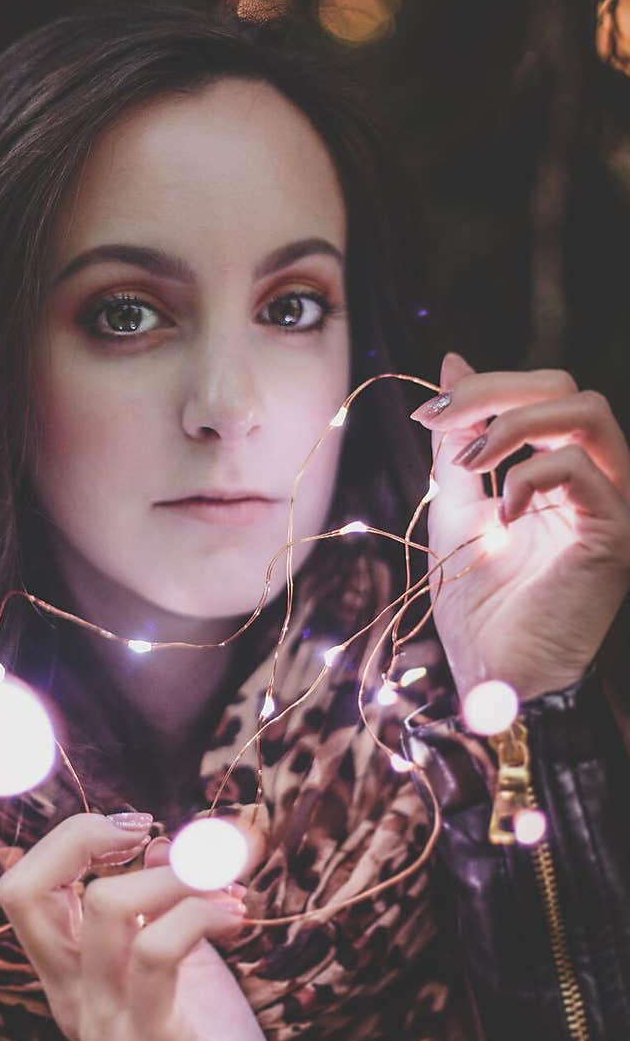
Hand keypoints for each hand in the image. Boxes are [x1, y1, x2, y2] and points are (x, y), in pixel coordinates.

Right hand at [0, 812, 286, 1040]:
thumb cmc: (204, 1039)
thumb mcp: (175, 961)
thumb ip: (157, 906)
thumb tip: (157, 839)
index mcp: (65, 976)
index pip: (20, 889)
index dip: (67, 840)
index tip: (132, 827)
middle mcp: (69, 997)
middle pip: (25, 891)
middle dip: (83, 836)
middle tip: (148, 830)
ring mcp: (103, 1023)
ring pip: (108, 908)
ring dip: (174, 873)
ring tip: (224, 883)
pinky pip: (159, 952)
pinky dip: (199, 912)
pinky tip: (235, 916)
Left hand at [411, 352, 629, 703]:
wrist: (492, 675)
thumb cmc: (478, 605)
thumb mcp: (455, 505)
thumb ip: (459, 442)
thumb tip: (452, 366)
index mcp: (560, 472)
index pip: (544, 392)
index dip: (486, 386)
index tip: (429, 412)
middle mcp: (595, 480)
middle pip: (568, 388)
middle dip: (497, 390)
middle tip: (443, 423)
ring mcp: (611, 505)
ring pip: (588, 412)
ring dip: (517, 421)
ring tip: (474, 462)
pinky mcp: (613, 535)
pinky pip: (582, 469)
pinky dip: (531, 475)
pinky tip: (505, 512)